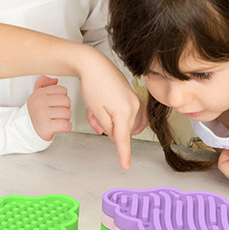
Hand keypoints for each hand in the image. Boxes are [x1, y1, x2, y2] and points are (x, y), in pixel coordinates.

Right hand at [27, 76, 71, 140]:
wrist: (26, 130)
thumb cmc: (36, 112)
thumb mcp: (36, 95)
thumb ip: (44, 83)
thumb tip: (55, 80)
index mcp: (39, 93)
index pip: (62, 90)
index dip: (62, 98)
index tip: (55, 103)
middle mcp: (39, 102)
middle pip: (66, 101)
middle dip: (65, 108)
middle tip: (57, 113)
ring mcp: (42, 114)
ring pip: (67, 113)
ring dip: (65, 119)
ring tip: (57, 119)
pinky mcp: (46, 127)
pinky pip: (66, 125)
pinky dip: (66, 127)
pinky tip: (59, 126)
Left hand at [80, 53, 146, 169]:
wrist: (94, 64)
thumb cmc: (93, 84)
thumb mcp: (96, 111)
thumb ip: (106, 127)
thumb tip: (113, 135)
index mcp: (125, 112)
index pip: (123, 139)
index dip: (124, 154)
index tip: (125, 166)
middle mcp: (134, 106)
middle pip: (122, 129)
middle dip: (107, 127)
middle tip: (94, 116)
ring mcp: (135, 100)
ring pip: (124, 122)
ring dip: (110, 121)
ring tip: (97, 110)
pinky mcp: (132, 95)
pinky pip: (126, 113)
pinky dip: (115, 114)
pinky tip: (105, 107)